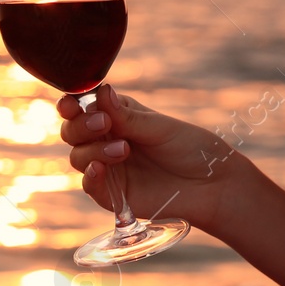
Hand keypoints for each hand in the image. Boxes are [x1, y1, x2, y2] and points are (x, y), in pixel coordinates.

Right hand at [58, 83, 244, 231]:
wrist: (213, 186)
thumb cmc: (192, 149)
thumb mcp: (160, 127)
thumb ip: (127, 116)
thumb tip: (101, 90)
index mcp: (116, 116)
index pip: (82, 107)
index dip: (71, 105)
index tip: (73, 104)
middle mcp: (106, 140)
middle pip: (72, 132)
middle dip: (81, 126)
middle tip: (105, 124)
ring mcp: (108, 168)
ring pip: (78, 157)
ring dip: (93, 150)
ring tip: (124, 149)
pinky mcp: (113, 194)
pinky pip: (89, 185)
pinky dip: (90, 175)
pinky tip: (99, 168)